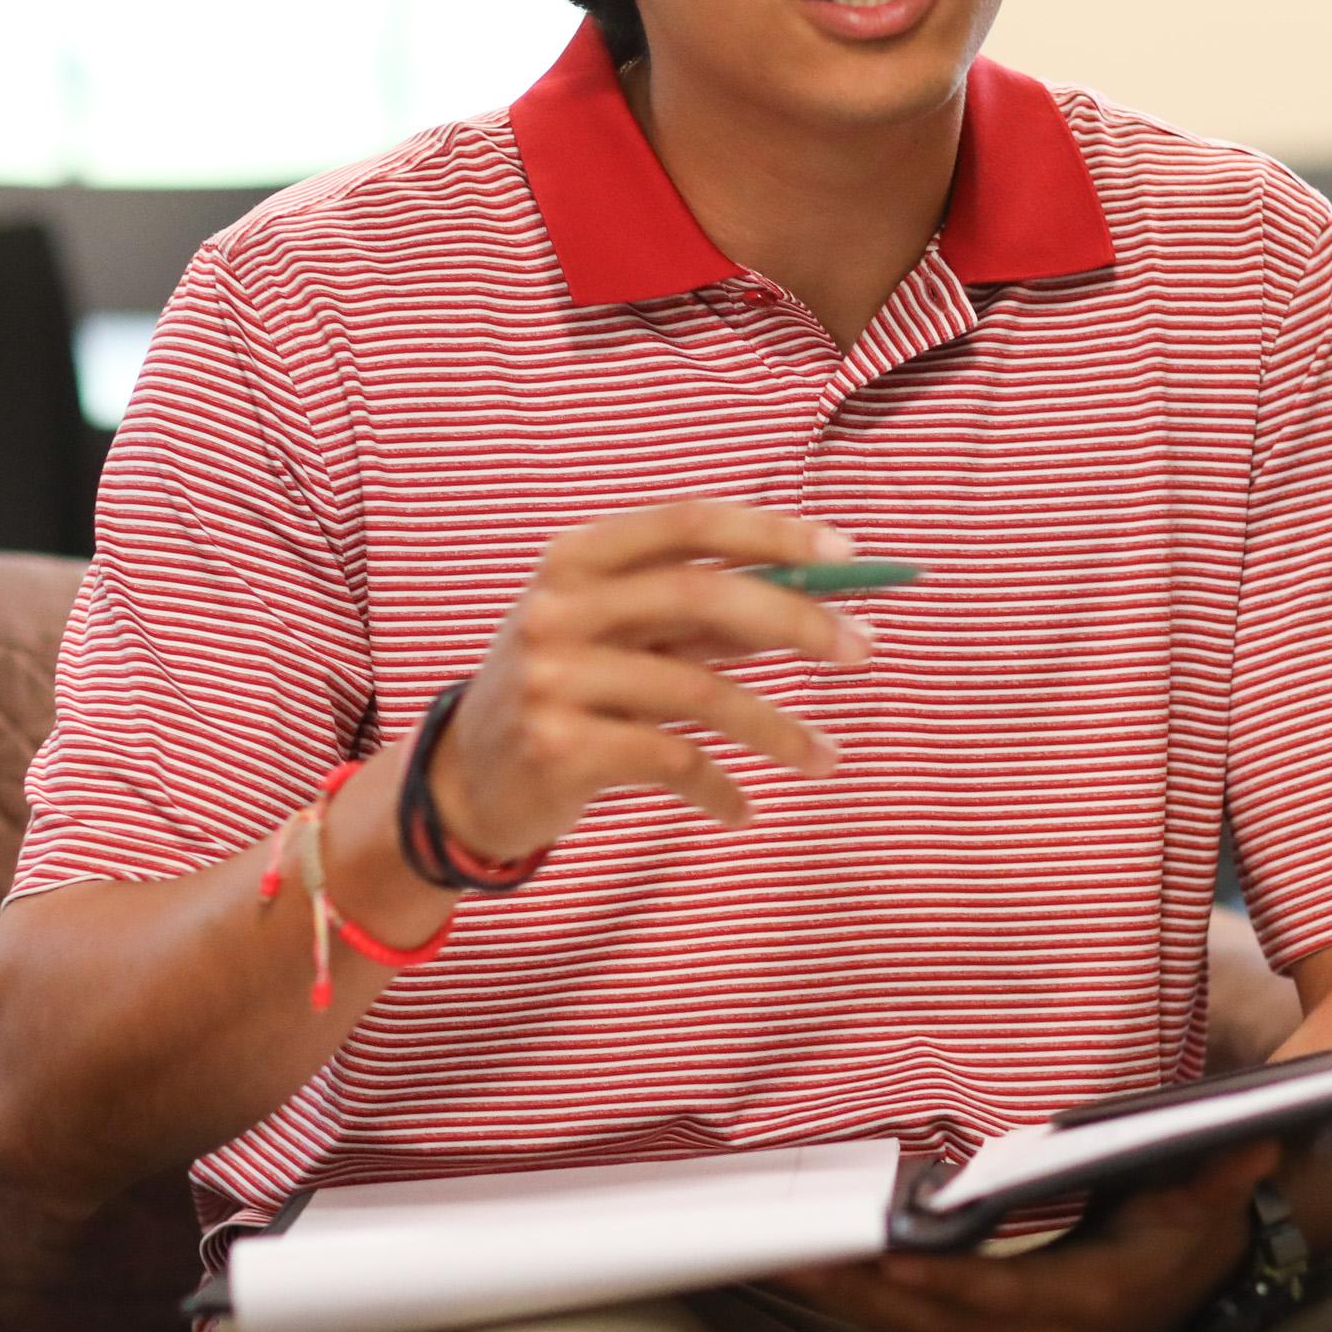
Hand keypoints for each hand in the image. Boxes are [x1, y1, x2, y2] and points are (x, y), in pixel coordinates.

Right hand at [424, 498, 871, 864]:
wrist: (467, 782)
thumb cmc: (569, 693)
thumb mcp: (618, 636)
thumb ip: (698, 611)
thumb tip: (817, 593)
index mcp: (575, 558)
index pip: (686, 522)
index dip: (771, 531)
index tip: (848, 552)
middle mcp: (557, 607)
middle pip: (701, 596)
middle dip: (797, 621)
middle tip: (864, 651)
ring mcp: (552, 676)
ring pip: (699, 691)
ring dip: (778, 729)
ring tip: (825, 758)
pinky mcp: (557, 746)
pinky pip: (673, 761)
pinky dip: (721, 788)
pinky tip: (742, 808)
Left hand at [771, 1140, 1280, 1331]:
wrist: (1192, 1273)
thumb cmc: (1188, 1227)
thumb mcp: (1209, 1198)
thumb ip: (1222, 1175)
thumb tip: (1254, 1143)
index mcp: (1084, 1297)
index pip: (1000, 1292)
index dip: (944, 1279)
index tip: (888, 1254)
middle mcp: (1035, 1328)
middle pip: (932, 1319)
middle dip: (860, 1294)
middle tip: (790, 1260)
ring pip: (912, 1327)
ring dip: (845, 1301)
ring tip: (778, 1265)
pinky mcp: (983, 1326)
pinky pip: (912, 1321)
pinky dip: (860, 1301)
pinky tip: (813, 1273)